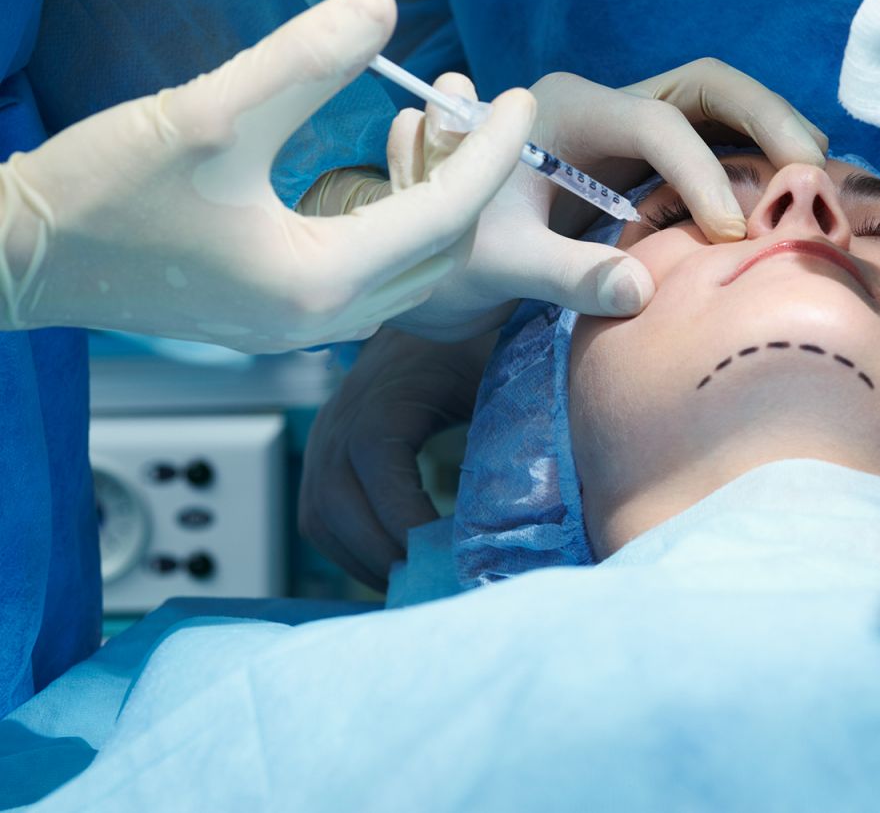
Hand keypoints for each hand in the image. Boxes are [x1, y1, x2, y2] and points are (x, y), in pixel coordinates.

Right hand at [0, 0, 533, 352]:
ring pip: (411, 268)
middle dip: (475, 181)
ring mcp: (300, 328)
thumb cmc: (100, 191)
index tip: (522, 97)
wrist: (13, 259)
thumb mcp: (209, 111)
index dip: (492, 149)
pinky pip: (373, 275)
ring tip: (443, 135)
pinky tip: (387, 176)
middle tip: (486, 114)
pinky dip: (397, 226)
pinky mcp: (277, 317)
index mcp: (320, 282)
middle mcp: (323, 322)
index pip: (446, 211)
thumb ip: (303, 60)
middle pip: (443, 251)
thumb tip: (384, 3)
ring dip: (439, 205)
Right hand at [299, 327, 493, 588]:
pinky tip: (397, 567)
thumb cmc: (481, 346)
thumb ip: (516, 422)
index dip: (402, 515)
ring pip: (320, 517)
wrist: (438, 309)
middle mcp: (342, 415)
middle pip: (335, 502)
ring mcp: (325, 435)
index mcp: (388, 392)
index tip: (446, 556)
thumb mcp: (502, 373)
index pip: (375, 461)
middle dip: (382, 553)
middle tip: (433, 585)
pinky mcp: (323, 454)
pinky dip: (350, 549)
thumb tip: (545, 491)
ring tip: (416, 586)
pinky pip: (318, 516)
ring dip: (363, 560)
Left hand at [306, 58, 828, 340]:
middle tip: (813, 173)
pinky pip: (718, 143)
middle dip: (766, 119)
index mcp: (565, 108)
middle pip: (708, 86)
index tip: (730, 232)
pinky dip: (759, 163)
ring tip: (820, 183)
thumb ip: (564, 274)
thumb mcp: (498, 263)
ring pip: (722, 108)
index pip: (656, 122)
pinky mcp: (647, 160)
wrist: (429, 248)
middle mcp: (607, 103)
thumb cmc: (452, 249)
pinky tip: (793, 199)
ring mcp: (631, 127)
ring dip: (774, 136)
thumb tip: (641, 290)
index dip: (701, 173)